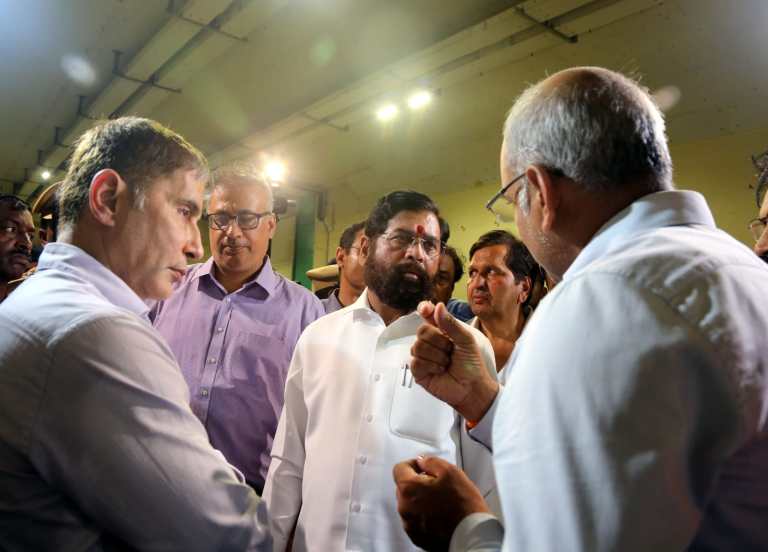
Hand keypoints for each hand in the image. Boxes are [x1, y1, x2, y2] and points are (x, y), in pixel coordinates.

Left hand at [393, 456, 490, 551]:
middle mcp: (404, 508)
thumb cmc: (463, 505)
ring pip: (409, 505)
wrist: (472, 534)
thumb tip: (422, 461)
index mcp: (409, 489)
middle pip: (404, 487)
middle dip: (418, 483)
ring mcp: (410, 525)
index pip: (400, 468)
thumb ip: (431, 462)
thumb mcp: (450, 471)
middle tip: (437, 485)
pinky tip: (440, 515)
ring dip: (420, 500)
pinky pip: (415, 520)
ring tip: (441, 501)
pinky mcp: (417, 537)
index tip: (424, 467)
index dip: (414, 464)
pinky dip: (424, 516)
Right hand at [410, 301, 498, 420]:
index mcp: (441, 331)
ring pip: (417, 346)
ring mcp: (422, 356)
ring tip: (447, 363)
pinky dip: (432, 366)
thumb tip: (437, 306)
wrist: (472, 387)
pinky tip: (440, 371)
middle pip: (422, 331)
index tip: (425, 309)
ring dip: (437, 356)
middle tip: (450, 351)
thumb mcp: (466, 340)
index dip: (424, 310)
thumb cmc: (471, 364)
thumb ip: (451, 324)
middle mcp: (429, 342)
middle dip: (439, 341)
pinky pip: (416, 362)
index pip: (427, 316)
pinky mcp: (418, 371)